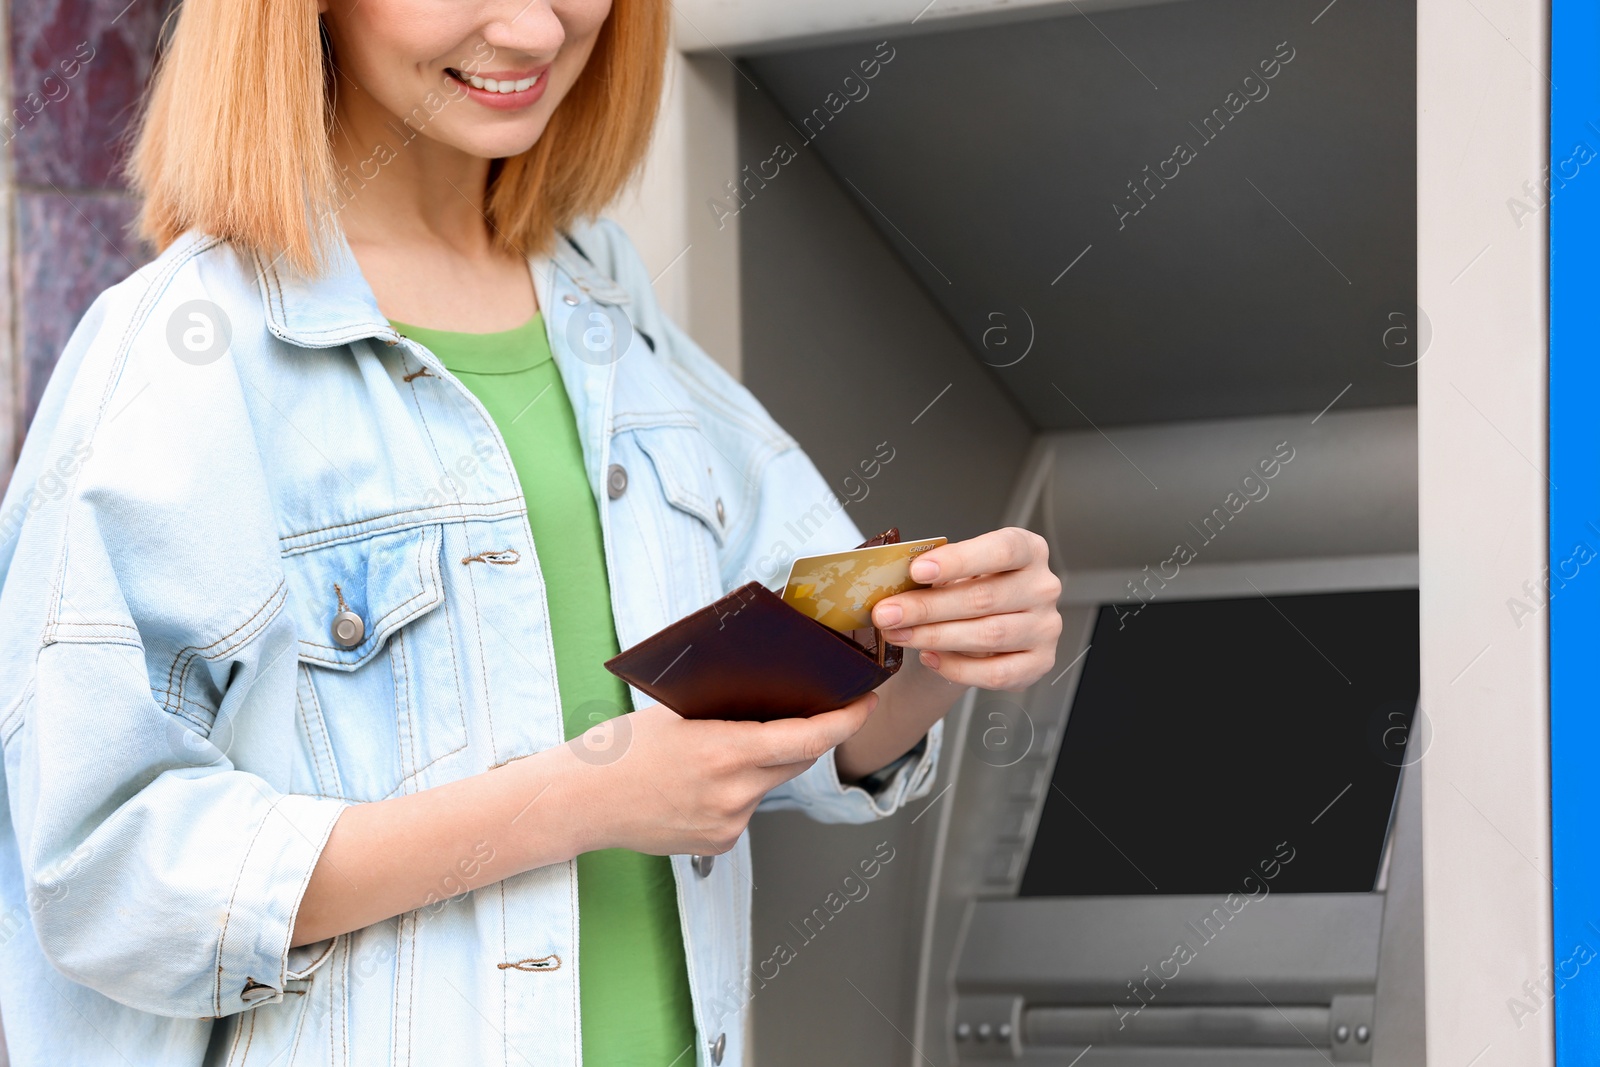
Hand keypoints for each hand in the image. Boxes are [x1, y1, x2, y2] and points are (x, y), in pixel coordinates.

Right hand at [561, 693, 877, 856]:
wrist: (579, 805)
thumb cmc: (619, 750)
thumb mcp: (674, 714)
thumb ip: (724, 710)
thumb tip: (771, 695)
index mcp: (723, 750)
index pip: (806, 738)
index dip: (844, 721)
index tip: (865, 704)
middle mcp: (733, 791)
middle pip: (796, 760)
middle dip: (806, 736)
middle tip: (812, 709)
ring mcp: (729, 822)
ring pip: (769, 784)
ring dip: (764, 764)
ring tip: (722, 748)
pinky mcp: (721, 842)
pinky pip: (747, 808)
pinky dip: (739, 790)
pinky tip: (704, 782)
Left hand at [870, 527, 1061, 690]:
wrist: (982, 625)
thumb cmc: (969, 589)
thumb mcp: (955, 570)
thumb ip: (933, 571)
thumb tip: (892, 581)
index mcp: (1028, 550)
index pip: (1002, 550)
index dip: (958, 561)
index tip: (917, 571)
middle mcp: (1042, 587)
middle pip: (984, 598)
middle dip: (928, 607)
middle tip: (888, 613)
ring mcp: (1045, 627)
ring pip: (988, 636)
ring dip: (935, 637)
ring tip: (899, 634)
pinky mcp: (1039, 663)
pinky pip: (996, 673)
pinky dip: (957, 668)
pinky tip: (930, 657)